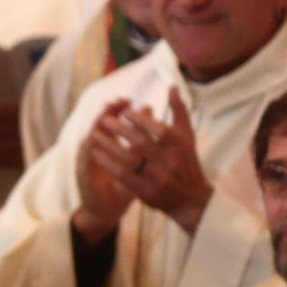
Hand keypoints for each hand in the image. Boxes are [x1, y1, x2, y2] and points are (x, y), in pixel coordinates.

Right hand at [72, 104, 138, 241]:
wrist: (105, 210)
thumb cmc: (122, 188)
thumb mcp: (137, 167)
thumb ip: (144, 147)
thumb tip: (155, 128)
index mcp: (108, 147)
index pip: (111, 123)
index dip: (117, 111)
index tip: (128, 101)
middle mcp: (94, 150)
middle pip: (99, 125)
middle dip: (108, 112)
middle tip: (118, 102)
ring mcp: (86, 160)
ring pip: (90, 136)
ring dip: (97, 126)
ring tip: (106, 115)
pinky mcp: (82, 172)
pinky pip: (85, 156)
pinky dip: (90, 146)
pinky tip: (95, 138)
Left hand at [101, 88, 211, 233]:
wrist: (191, 200)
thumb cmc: (187, 161)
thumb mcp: (187, 136)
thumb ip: (179, 111)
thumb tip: (171, 86)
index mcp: (180, 146)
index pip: (158, 129)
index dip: (140, 119)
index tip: (124, 110)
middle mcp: (170, 161)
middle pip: (141, 143)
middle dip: (120, 130)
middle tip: (104, 120)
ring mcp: (158, 178)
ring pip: (129, 158)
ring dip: (109, 145)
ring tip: (94, 134)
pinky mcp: (146, 191)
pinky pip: (122, 175)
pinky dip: (108, 163)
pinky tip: (95, 153)